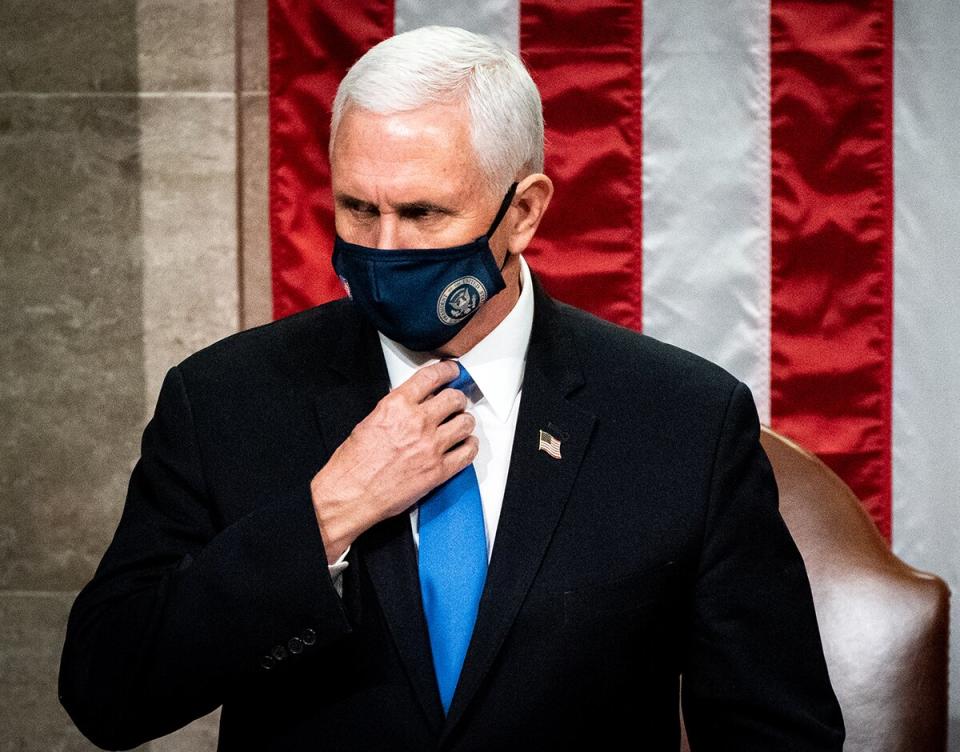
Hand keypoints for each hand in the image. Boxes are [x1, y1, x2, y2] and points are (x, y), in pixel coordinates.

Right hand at [310, 360, 478, 562]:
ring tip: (460, 424)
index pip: (431, 377)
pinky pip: (467, 452)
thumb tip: (414, 403)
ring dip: (465, 422)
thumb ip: (396, 409)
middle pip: (454, 398)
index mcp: (396, 406)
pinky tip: (465, 445)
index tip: (452, 371)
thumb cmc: (353, 464)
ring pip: (465, 423)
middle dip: (456, 399)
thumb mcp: (370, 421)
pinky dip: (470, 446)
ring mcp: (431, 446)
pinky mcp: (438, 470)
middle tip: (455, 403)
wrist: (350, 495)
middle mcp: (417, 422)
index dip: (447, 371)